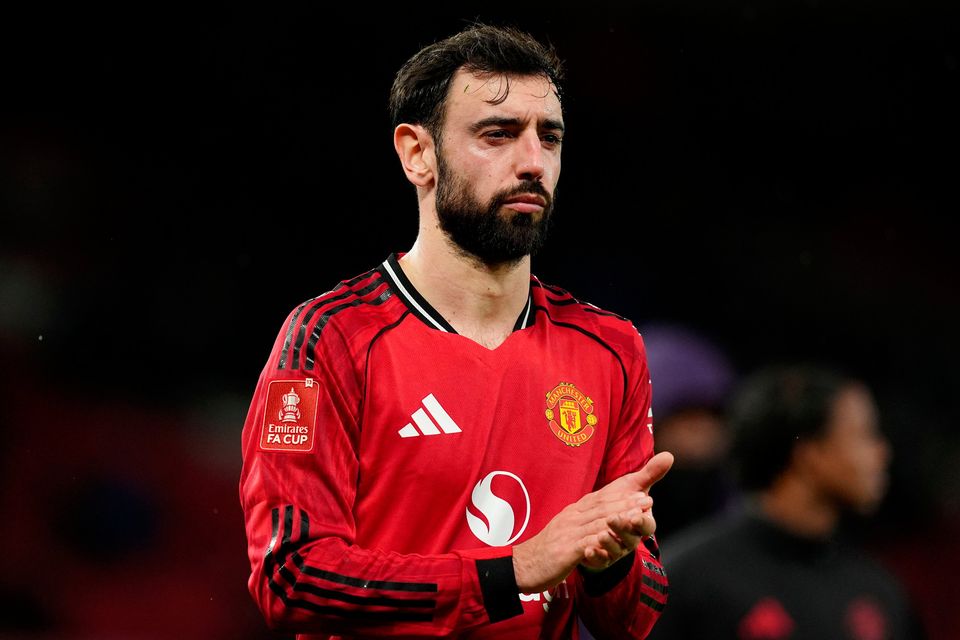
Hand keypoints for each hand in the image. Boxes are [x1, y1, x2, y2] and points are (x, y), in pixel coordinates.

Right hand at [512, 451, 673, 592]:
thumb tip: (605, 519)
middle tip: (647, 500)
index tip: (641, 492)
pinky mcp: (564, 550)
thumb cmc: (548, 549)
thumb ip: (586, 523)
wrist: (523, 565)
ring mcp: (567, 533)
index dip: (622, 496)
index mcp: (573, 512)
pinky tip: (616, 540)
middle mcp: (571, 518)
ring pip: (597, 523)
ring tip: (637, 517)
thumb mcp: (568, 532)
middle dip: (626, 503)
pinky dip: (602, 541)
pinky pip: (586, 544)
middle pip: (601, 508)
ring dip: (620, 519)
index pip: (600, 500)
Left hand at [581, 451, 673, 570]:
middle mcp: (631, 538)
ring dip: (609, 543)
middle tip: (613, 518)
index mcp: (640, 522)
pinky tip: (587, 550)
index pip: (647, 525)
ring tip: (600, 535)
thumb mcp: (633, 486)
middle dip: (623, 528)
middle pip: (631, 537)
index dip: (642, 521)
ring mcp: (617, 549)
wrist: (599, 518)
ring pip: (616, 550)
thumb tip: (669, 455)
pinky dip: (595, 556)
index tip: (636, 514)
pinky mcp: (601, 557)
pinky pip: (600, 560)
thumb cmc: (621, 501)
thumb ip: (650, 473)